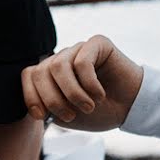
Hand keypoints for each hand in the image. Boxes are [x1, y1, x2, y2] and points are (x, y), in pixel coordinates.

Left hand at [21, 34, 143, 131]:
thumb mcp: (68, 116)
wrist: (131, 108)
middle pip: (41, 71)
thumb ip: (50, 109)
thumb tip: (35, 106)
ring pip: (59, 66)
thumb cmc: (100, 112)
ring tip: (88, 106)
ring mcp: (78, 49)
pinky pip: (82, 61)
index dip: (30, 96)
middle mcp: (62, 58)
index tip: (42, 116)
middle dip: (53, 99)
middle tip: (71, 115)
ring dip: (72, 92)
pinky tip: (100, 95)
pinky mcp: (97, 43)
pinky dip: (89, 84)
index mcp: (51, 74)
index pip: (28, 76)